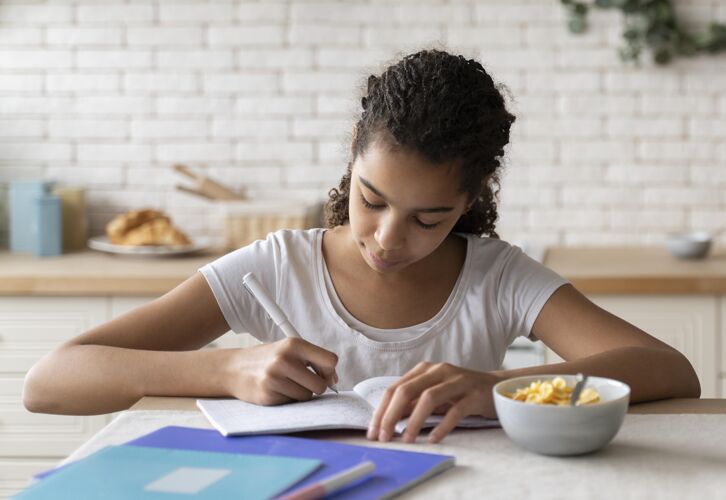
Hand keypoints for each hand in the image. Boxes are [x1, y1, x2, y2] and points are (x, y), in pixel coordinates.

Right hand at [224, 338, 337, 405]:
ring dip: (301, 394)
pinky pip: (292, 403)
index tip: (324, 375)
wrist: (233, 368)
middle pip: (320, 385)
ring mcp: (274, 378)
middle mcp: (284, 359)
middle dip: (316, 387)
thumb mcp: (289, 350)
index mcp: (294, 344)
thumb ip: (312, 360)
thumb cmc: (267, 359)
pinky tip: (276, 390)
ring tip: (285, 384)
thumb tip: (334, 380)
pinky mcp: (268, 395)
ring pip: (307, 396)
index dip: (330, 372)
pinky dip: (288, 399)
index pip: (330, 360)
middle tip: (303, 382)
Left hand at [367, 362, 499, 443]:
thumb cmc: (460, 393)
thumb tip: (387, 420)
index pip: (395, 389)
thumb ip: (412, 404)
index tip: (373, 432)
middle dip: (391, 415)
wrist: (496, 387)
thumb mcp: (433, 395)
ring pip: (429, 398)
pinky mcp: (474, 394)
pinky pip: (455, 410)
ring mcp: (457, 381)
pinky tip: (433, 439)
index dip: (381, 411)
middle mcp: (439, 370)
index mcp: (424, 370)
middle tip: (384, 438)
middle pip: (407, 391)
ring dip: (414, 421)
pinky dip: (442, 426)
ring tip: (406, 440)